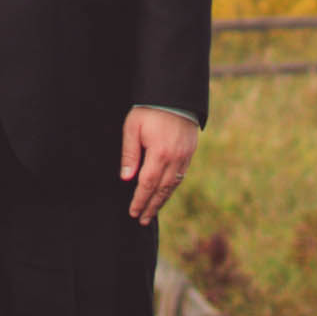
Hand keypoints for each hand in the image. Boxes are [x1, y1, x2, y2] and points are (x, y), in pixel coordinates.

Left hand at [121, 106, 199, 228]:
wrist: (176, 95)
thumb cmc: (149, 109)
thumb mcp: (133, 127)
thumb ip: (130, 153)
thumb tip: (126, 178)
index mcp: (159, 154)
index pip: (147, 184)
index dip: (140, 200)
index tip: (133, 212)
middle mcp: (175, 159)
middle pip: (162, 190)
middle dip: (151, 206)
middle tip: (143, 220)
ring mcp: (185, 157)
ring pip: (173, 185)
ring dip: (162, 200)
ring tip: (153, 211)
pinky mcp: (190, 152)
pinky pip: (181, 176)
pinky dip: (172, 187)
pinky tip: (166, 193)